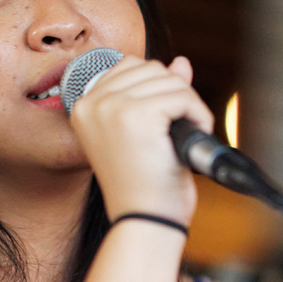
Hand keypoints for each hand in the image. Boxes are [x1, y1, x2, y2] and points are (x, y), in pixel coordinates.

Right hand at [69, 54, 213, 224]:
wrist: (147, 219)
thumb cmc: (145, 185)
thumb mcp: (148, 132)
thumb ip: (159, 92)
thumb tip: (181, 62)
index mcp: (84, 107)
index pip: (130, 65)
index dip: (159, 89)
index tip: (163, 122)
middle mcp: (91, 104)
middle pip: (152, 68)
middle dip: (176, 95)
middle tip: (179, 130)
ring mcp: (111, 108)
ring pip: (170, 80)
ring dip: (189, 106)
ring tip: (185, 136)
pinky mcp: (137, 116)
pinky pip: (183, 96)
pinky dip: (199, 115)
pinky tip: (194, 135)